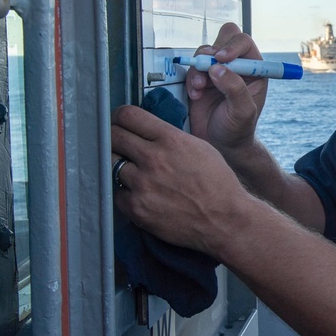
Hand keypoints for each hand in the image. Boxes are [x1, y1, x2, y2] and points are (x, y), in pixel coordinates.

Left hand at [111, 104, 249, 256]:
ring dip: (119, 166)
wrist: (224, 220)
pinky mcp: (137, 209)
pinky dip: (125, 192)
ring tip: (132, 170)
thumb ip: (170, 137)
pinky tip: (140, 193)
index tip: (120, 122)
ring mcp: (142, 185)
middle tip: (118, 143)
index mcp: (170, 140)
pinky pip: (117, 193)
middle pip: (113, 137)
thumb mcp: (199, 147)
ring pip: (111, 165)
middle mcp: (153, 159)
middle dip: (114, 138)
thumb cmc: (217, 184)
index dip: (120, 116)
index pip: (128, 115)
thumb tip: (148, 132)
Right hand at [185, 22, 267, 156]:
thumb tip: (218, 68)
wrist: (220, 145)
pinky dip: (191, 79)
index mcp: (254, 69)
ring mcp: (217, 71)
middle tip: (207, 68)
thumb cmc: (238, 130)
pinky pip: (192, 68)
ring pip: (204, 53)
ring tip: (200, 89)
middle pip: (223, 39)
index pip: (243, 42)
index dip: (232, 46)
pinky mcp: (200, 79)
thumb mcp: (243, 111)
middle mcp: (236, 66)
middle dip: (211, 52)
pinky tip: (196, 96)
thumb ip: (235, 89)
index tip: (221, 58)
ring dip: (199, 69)